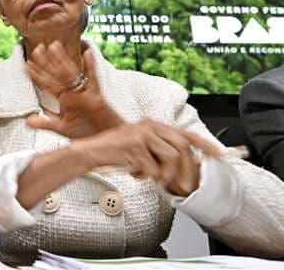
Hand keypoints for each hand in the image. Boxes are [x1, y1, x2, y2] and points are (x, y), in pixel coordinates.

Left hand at [25, 42, 122, 137]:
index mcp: (65, 98)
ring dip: (63, 59)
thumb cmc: (86, 131)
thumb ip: (45, 123)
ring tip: (54, 46)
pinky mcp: (97, 97)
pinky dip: (91, 66)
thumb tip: (27, 121)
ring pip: (72, 73)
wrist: (105, 138)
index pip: (48, 84)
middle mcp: (73, 92)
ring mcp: (84, 93)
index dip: (37, 74)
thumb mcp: (62, 127)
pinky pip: (93, 80)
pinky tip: (87, 53)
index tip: (26, 64)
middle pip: (58, 74)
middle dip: (47, 62)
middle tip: (36, 48)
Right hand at [71, 119, 224, 195]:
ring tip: (153, 179)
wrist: (90, 152)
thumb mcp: (141, 148)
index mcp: (153, 124)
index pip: (187, 134)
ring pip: (171, 158)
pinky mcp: (134, 146)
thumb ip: (159, 151)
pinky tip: (135, 174)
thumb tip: (183, 165)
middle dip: (187, 169)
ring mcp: (142, 134)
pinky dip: (146, 176)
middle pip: (183, 147)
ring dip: (165, 175)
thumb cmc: (115, 153)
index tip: (221, 156)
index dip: (206, 145)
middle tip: (184, 186)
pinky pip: (153, 167)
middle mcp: (150, 126)